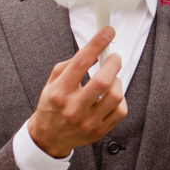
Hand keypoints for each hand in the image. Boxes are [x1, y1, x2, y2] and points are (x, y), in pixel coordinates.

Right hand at [27, 27, 126, 157]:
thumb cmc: (52, 106)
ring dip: (117, 81)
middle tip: (113, 58)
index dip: (97, 44)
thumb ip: (71, 64)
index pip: (81, 62)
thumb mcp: (52, 82)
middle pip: (103, 81)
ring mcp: (87, 122)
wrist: (48, 137)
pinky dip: (120, 99)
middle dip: (113, 63)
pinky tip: (111, 96)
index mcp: (60, 92)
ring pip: (115, 96)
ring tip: (111, 80)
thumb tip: (94, 51)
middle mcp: (73, 108)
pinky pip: (121, 111)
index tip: (108, 32)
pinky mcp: (99, 131)